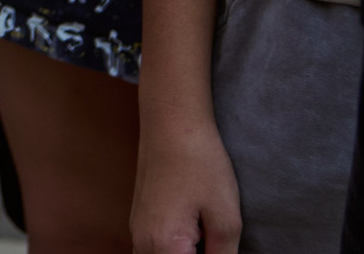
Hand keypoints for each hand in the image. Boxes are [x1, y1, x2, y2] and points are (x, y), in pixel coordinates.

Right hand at [131, 114, 242, 253]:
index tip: (222, 247)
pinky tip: (194, 241)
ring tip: (209, 240)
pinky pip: (155, 252)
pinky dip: (174, 252)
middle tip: (218, 241)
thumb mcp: (226, 218)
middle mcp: (142, 245)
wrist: (171, 123)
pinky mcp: (140, 222)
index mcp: (163, 247)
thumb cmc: (200, 164)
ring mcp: (137, 233)